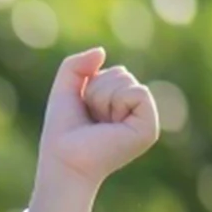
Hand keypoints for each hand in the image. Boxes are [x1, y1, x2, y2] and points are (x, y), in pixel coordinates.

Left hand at [37, 47, 159, 186]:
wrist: (63, 159)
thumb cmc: (62, 133)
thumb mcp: (65, 90)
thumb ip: (76, 65)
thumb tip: (101, 51)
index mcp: (121, 107)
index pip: (115, 72)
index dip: (93, 86)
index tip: (85, 112)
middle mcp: (136, 114)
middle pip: (122, 73)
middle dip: (98, 90)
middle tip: (91, 119)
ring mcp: (145, 122)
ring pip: (127, 81)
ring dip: (102, 97)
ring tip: (98, 123)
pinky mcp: (149, 129)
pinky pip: (138, 92)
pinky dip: (117, 102)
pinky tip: (110, 124)